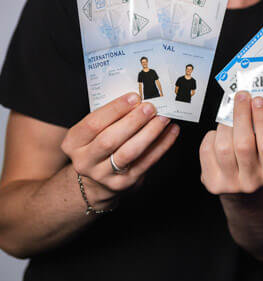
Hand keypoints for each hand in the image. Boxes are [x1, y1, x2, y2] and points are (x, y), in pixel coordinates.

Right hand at [60, 93, 178, 209]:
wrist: (97, 180)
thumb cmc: (98, 145)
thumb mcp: (94, 132)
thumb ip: (110, 116)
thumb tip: (138, 98)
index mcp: (74, 143)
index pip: (93, 124)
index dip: (115, 109)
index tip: (134, 97)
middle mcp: (85, 161)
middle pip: (109, 140)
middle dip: (133, 121)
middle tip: (150, 107)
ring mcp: (103, 175)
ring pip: (128, 153)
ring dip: (149, 133)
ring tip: (163, 119)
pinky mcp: (124, 183)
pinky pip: (146, 163)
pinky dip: (162, 145)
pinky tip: (172, 132)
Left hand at [200, 91, 262, 193]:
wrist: (247, 194)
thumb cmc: (261, 164)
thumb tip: (256, 104)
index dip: (262, 121)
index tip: (258, 101)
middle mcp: (252, 181)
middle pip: (243, 145)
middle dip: (241, 115)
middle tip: (242, 97)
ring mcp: (230, 184)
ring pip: (223, 147)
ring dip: (226, 125)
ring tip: (231, 115)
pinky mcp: (212, 182)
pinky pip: (207, 151)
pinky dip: (213, 136)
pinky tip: (220, 133)